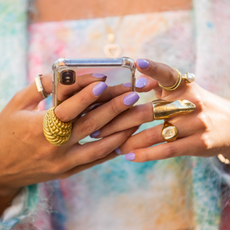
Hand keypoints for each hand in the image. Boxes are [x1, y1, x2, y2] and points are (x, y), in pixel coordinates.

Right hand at [0, 73, 138, 212]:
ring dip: (121, 132)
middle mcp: (55, 147)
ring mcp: (64, 162)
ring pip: (99, 147)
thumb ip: (39, 88)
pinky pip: (95, 160)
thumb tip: (64, 74)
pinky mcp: (69, 171)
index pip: (68, 109)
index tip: (104, 82)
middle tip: (132, 96)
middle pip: (90, 125)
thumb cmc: (5, 132)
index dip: (86, 95)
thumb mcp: (16, 105)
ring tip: (136, 117)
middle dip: (113, 109)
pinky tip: (126, 138)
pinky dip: (112, 149)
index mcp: (38, 128)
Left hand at [95, 59, 229, 161]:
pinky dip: (146, 154)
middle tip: (97, 128)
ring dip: (129, 141)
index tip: (137, 63)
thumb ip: (160, 84)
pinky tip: (129, 157)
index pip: (168, 74)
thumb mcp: (182, 92)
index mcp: (184, 87)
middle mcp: (190, 103)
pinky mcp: (198, 144)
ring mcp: (196, 125)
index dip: (153, 68)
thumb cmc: (197, 106)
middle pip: (149, 111)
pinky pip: (167, 150)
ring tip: (109, 145)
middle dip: (119, 121)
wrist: (229, 126)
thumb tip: (136, 80)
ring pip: (155, 133)